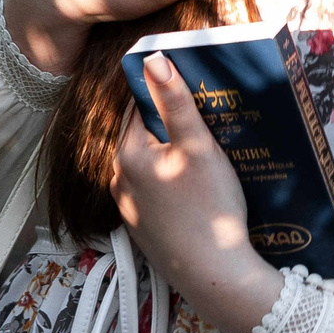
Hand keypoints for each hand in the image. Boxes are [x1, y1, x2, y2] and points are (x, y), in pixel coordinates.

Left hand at [112, 53, 283, 332]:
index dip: (166, 94)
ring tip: (210, 156)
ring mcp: (130, 209)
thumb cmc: (209, 208)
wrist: (214, 274)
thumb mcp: (198, 146)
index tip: (194, 88)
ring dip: (175, 158)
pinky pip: (157, 194)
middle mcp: (119, 180)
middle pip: (147, 138)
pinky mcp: (144, 230)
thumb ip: (175, 101)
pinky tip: (202, 191)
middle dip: (173, 126)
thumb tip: (153, 58)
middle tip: (210, 122)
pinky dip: (175, 185)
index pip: (140, 107)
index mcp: (128, 155)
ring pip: (153, 167)